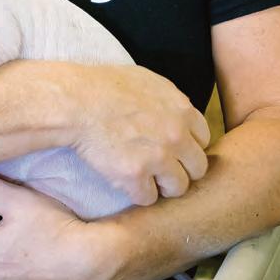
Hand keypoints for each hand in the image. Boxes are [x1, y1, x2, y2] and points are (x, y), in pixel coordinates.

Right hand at [70, 65, 210, 205]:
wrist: (75, 101)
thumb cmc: (104, 86)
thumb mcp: (147, 81)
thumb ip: (170, 100)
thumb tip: (179, 112)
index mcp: (182, 110)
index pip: (204, 140)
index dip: (187, 147)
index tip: (171, 150)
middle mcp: (176, 135)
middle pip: (198, 168)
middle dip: (180, 170)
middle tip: (160, 170)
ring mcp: (158, 157)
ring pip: (178, 187)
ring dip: (162, 187)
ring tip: (144, 180)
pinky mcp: (135, 175)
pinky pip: (148, 198)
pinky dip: (136, 193)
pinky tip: (124, 182)